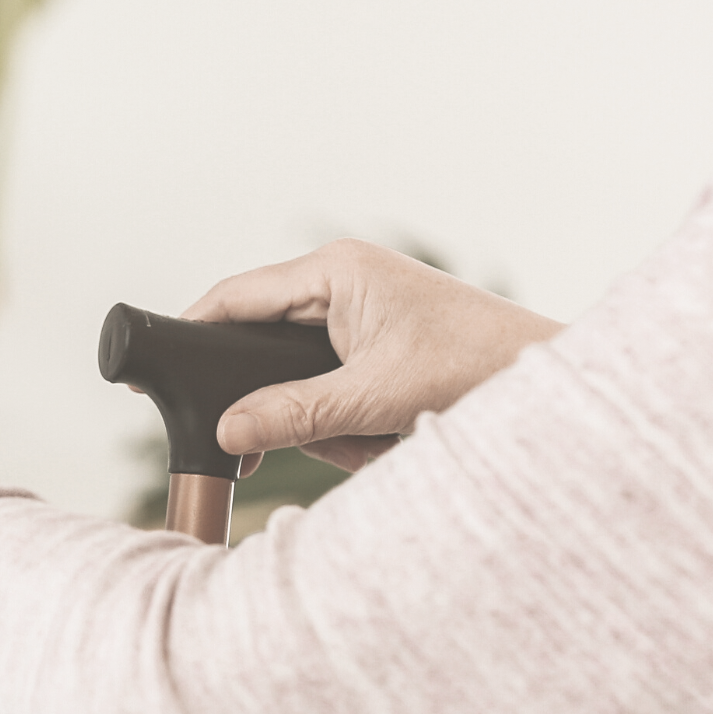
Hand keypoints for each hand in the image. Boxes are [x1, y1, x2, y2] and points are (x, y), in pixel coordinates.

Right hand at [185, 239, 563, 471]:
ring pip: (298, 382)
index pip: (233, 298)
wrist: (557, 390)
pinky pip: (332, 394)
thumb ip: (292, 414)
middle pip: (261, 350)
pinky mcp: (378, 350)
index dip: (190, 335)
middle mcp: (341, 284)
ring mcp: (360, 318)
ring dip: (327, 425)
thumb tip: (224, 432)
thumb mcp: (372, 397)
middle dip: (282, 407)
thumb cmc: (478, 369)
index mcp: (334, 270)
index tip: (156, 376)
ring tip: (377, 441)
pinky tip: (387, 440)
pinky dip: (351, 427)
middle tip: (296, 443)